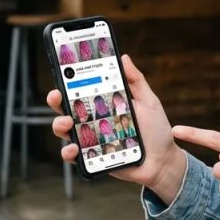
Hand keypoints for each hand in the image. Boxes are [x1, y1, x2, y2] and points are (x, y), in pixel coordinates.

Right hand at [47, 54, 185, 200]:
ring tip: (66, 123)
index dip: (70, 80)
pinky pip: (74, 156)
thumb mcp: (149, 102)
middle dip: (56, 100)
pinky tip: (74, 148)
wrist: (163, 162)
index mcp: (106, 104)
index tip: (64, 71)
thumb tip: (123, 58)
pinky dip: (69, 152)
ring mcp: (91, 139)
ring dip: (59, 124)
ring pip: (65, 130)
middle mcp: (94, 120)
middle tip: (56, 95)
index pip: (82, 89)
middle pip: (67, 108)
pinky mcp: (92, 158)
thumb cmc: (157, 131)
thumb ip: (136, 81)